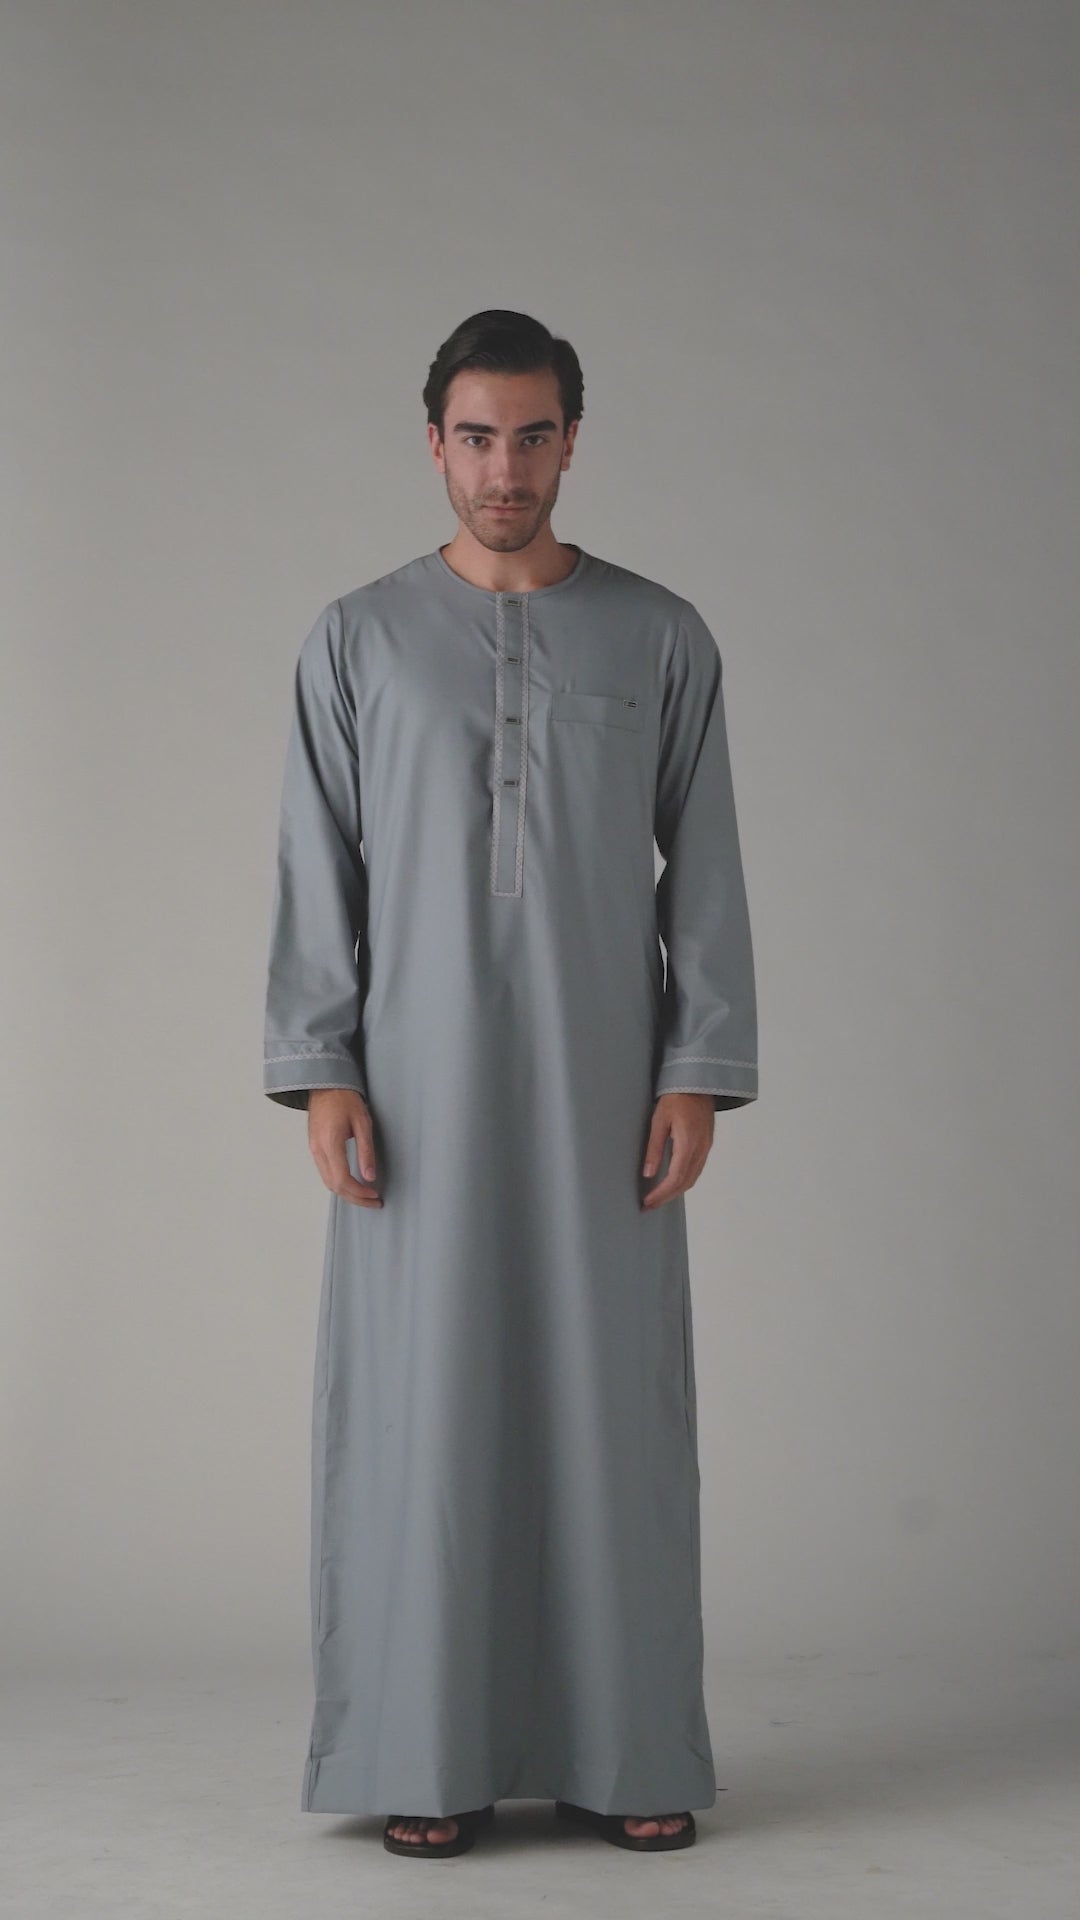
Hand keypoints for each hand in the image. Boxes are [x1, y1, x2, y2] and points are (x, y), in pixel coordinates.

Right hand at [307, 1088, 381, 1206]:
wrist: (325, 1085)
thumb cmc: (345, 1099)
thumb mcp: (362, 1122)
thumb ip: (366, 1151)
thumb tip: (370, 1176)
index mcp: (330, 1143)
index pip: (342, 1180)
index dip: (360, 1192)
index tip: (375, 1194)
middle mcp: (318, 1150)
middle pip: (334, 1186)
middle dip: (355, 1198)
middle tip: (374, 1201)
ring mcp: (314, 1150)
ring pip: (328, 1182)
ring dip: (347, 1193)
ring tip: (366, 1195)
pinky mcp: (314, 1148)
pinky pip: (325, 1173)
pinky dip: (339, 1183)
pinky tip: (353, 1183)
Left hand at [640, 1092, 713, 1209]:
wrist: (698, 1083)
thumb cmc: (676, 1097)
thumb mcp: (659, 1120)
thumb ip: (654, 1148)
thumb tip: (648, 1173)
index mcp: (688, 1143)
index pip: (675, 1178)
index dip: (661, 1194)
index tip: (647, 1202)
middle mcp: (701, 1149)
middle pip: (685, 1183)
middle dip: (667, 1197)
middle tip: (649, 1206)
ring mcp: (706, 1148)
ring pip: (693, 1178)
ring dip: (676, 1192)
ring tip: (658, 1198)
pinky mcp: (706, 1145)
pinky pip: (697, 1170)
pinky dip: (684, 1181)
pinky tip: (672, 1183)